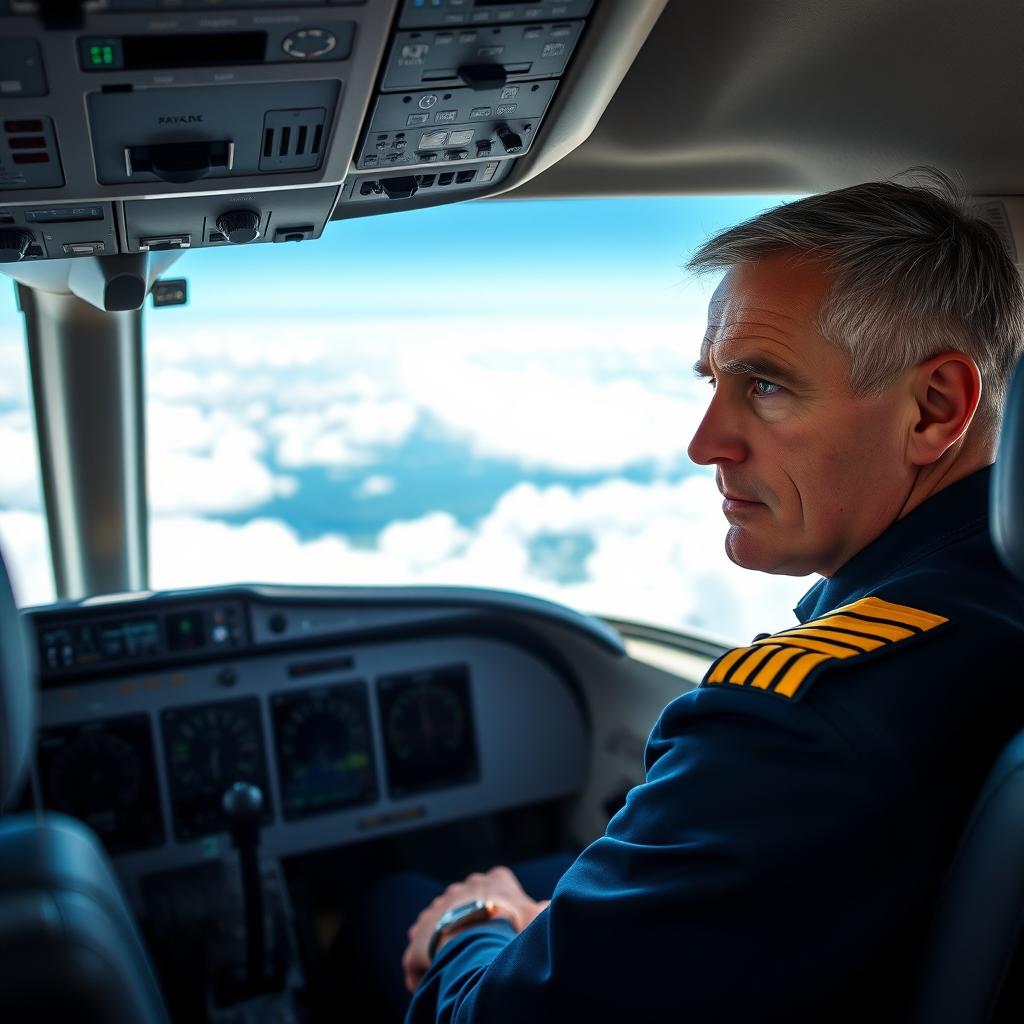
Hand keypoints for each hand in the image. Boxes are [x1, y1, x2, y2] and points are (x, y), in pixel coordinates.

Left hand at [402, 865, 549, 993]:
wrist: (476, 943)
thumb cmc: (511, 928)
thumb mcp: (537, 916)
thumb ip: (546, 909)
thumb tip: (555, 906)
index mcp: (492, 882)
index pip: (499, 882)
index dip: (504, 902)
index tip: (508, 920)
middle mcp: (462, 888)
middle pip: (468, 902)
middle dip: (474, 919)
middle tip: (485, 943)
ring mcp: (439, 907)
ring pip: (443, 923)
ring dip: (449, 939)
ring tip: (462, 961)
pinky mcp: (420, 933)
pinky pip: (420, 951)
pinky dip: (426, 964)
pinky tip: (437, 977)